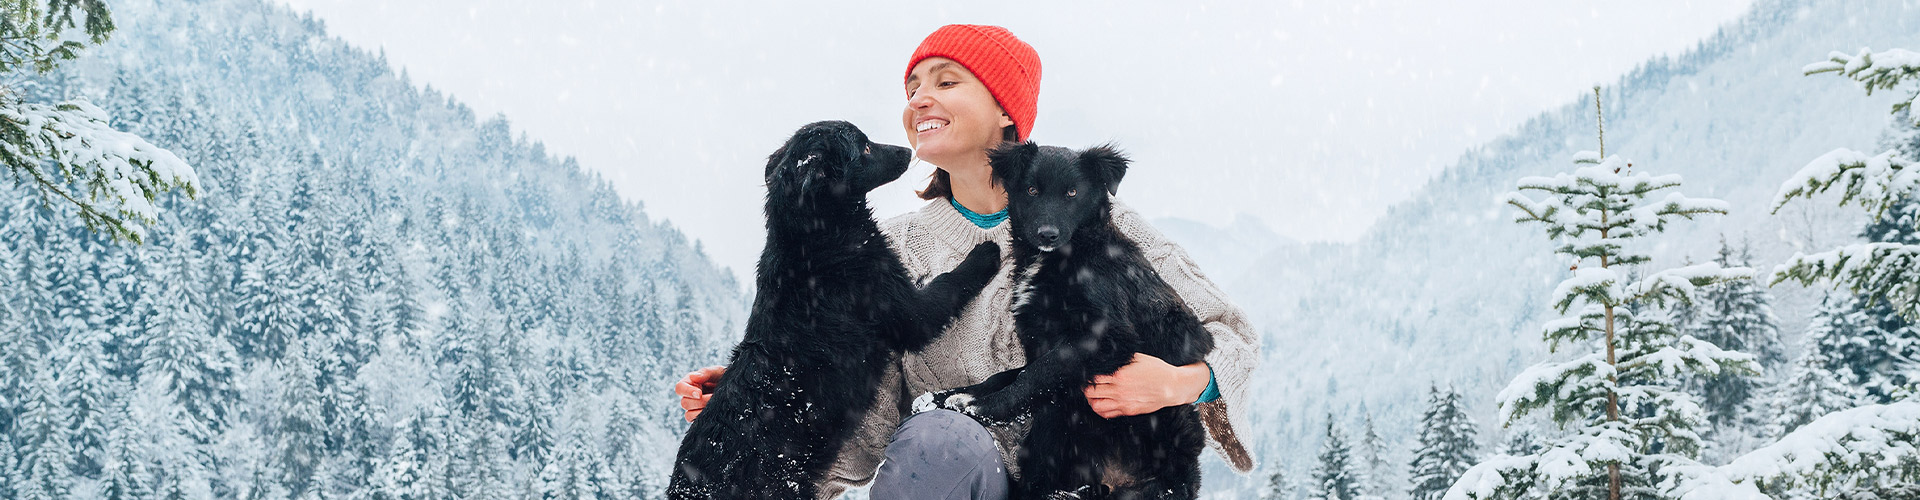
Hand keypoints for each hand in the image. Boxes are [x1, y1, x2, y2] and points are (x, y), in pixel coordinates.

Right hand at [675, 365, 725, 421]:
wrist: (735, 391)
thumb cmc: (724, 378)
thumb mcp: (717, 372)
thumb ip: (706, 373)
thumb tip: (693, 377)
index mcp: (690, 383)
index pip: (680, 388)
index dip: (687, 392)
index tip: (699, 393)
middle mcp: (690, 396)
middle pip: (684, 403)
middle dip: (700, 401)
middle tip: (713, 398)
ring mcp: (694, 408)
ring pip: (688, 414)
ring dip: (702, 411)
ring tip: (715, 405)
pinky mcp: (700, 418)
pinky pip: (696, 422)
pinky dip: (704, 418)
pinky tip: (714, 413)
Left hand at [1084, 354, 1208, 418]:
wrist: (1172, 387)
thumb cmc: (1157, 370)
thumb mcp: (1138, 358)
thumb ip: (1121, 359)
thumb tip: (1107, 356)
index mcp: (1120, 375)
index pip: (1094, 377)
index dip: (1088, 375)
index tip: (1087, 373)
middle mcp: (1119, 390)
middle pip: (1091, 392)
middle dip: (1086, 387)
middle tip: (1087, 384)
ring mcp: (1123, 402)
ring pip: (1096, 405)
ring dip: (1091, 400)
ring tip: (1092, 394)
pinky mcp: (1128, 410)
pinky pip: (1108, 414)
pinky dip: (1100, 409)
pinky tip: (1101, 403)